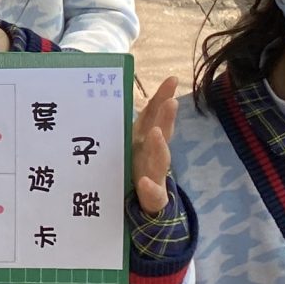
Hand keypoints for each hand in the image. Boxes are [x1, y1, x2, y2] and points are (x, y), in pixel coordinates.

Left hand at [131, 75, 181, 216]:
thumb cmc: (133, 165)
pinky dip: (149, 187)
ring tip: (157, 134)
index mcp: (145, 139)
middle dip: (166, 117)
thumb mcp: (129, 141)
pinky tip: (145, 183)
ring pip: (160, 161)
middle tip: (171, 102)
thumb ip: (126, 122)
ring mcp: (155, 175)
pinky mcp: (152, 197)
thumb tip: (111, 89)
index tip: (173, 79)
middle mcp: (153, 153)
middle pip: (162, 133)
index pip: (155, 115)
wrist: (145, 204)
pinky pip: (152, 193)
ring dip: (159, 147)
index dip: (163, 97)